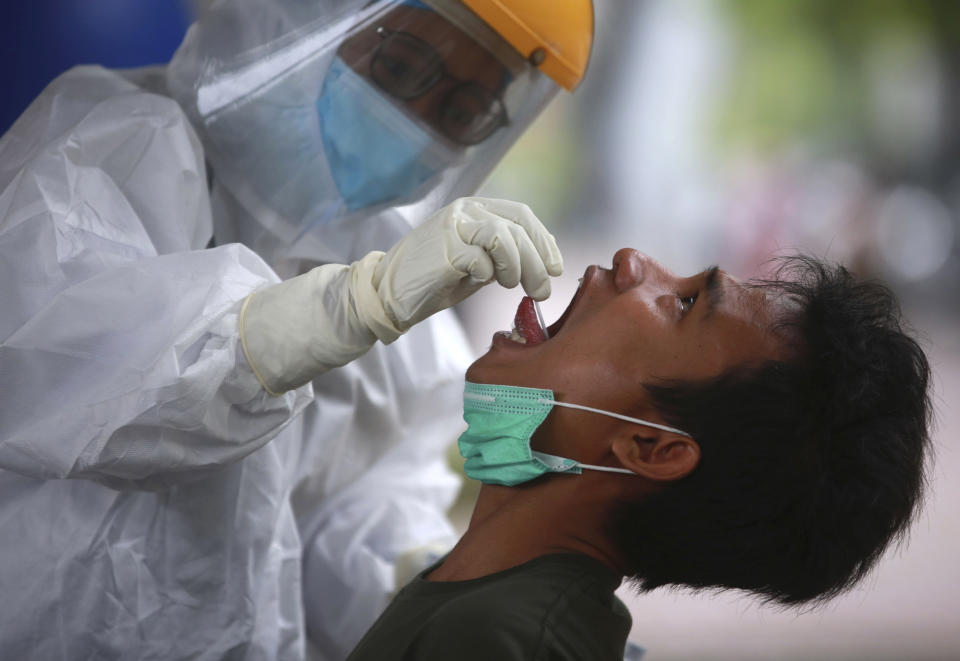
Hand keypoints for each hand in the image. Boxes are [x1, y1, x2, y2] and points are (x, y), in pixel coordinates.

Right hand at [373, 197, 562, 331]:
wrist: (389, 293)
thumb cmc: (435, 280)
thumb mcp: (477, 263)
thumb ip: (503, 255)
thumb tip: (542, 262)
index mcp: (475, 209)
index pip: (520, 215)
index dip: (544, 241)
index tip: (555, 268)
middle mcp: (465, 211)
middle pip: (517, 228)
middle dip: (537, 262)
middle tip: (542, 290)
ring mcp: (453, 227)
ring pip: (504, 237)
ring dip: (516, 266)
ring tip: (508, 285)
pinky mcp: (445, 248)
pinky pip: (482, 260)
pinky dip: (487, 275)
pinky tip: (478, 282)